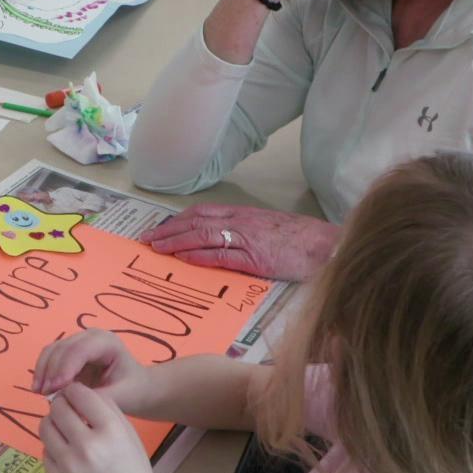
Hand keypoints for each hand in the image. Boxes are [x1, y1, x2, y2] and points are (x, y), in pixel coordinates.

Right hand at [32, 330, 157, 414]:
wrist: (138, 388)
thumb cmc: (133, 390)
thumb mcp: (121, 396)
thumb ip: (96, 397)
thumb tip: (68, 400)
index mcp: (106, 342)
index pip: (79, 350)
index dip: (64, 368)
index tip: (54, 389)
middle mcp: (90, 337)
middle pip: (62, 348)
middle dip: (50, 370)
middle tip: (43, 394)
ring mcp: (78, 342)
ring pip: (52, 350)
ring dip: (42, 370)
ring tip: (38, 392)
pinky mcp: (70, 353)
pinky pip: (51, 358)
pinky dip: (43, 372)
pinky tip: (39, 388)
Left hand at [41, 383, 163, 472]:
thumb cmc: (133, 471)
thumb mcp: (128, 434)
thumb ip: (105, 410)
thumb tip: (75, 391)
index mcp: (111, 431)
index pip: (78, 393)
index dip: (74, 391)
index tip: (76, 397)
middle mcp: (88, 446)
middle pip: (57, 408)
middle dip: (61, 406)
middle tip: (68, 412)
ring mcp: (69, 465)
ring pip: (45, 427)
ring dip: (53, 424)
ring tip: (65, 431)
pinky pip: (44, 451)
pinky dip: (53, 448)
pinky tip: (67, 454)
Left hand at [141, 205, 339, 279]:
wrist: (326, 244)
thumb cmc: (299, 239)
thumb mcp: (266, 228)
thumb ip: (242, 231)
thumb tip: (219, 241)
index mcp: (242, 214)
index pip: (201, 213)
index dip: (176, 221)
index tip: (158, 229)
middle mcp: (240, 222)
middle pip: (195, 222)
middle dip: (168, 231)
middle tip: (146, 240)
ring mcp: (247, 239)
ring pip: (203, 236)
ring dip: (176, 243)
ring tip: (156, 250)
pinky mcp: (256, 258)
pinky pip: (223, 255)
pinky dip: (201, 256)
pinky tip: (184, 259)